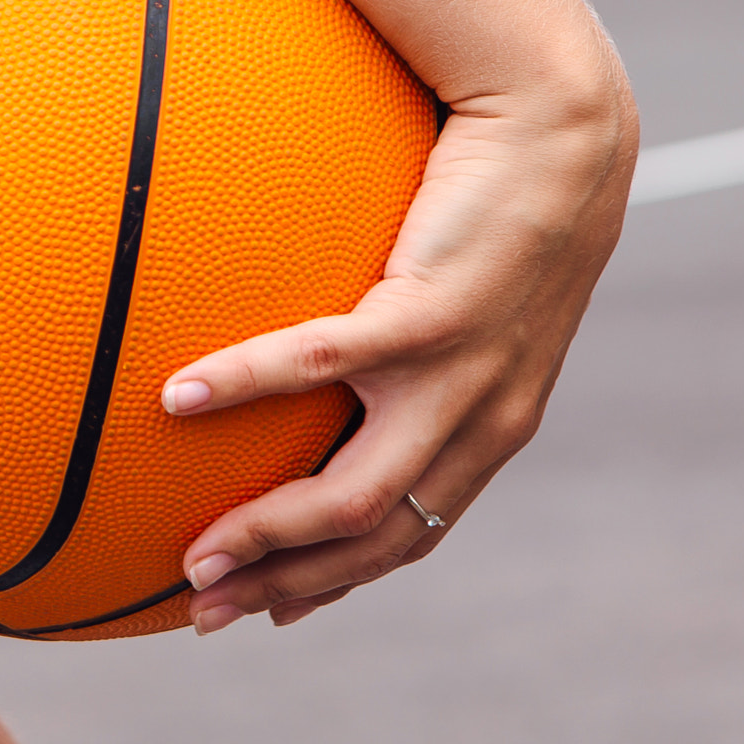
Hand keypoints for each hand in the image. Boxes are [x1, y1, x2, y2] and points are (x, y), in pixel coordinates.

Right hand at [165, 87, 635, 634]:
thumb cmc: (497, 202)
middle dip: (286, 585)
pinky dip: (247, 385)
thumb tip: (311, 354)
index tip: (266, 610)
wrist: (564, 133)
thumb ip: (403, 343)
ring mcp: (459, 374)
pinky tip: (180, 396)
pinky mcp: (432, 310)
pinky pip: (322, 363)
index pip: (410, 534)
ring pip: (358, 493)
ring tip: (195, 553)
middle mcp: (481, 420)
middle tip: (202, 604)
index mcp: (488, 427)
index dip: (337, 582)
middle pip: (377, 540)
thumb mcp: (462, 295)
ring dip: (269, 534)